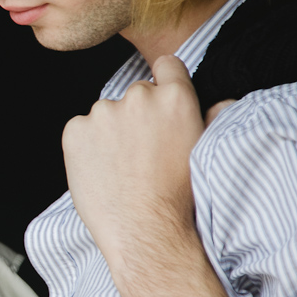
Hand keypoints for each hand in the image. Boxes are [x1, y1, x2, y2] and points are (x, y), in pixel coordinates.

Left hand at [61, 55, 204, 282]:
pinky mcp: (75, 131)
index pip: (167, 65)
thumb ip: (214, 116)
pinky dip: (86, 146)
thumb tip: (221, 100)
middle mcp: (138, 96)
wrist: (146, 231)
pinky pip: (79, 130)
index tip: (160, 103)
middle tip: (142, 152)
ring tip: (121, 168)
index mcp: (175, 97)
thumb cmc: (180, 198)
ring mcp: (102, 113)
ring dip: (110, 131)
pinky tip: (100, 171)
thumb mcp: (206, 151)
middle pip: (135, 93)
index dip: (165, 82)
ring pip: (105, 113)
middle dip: (137, 115)